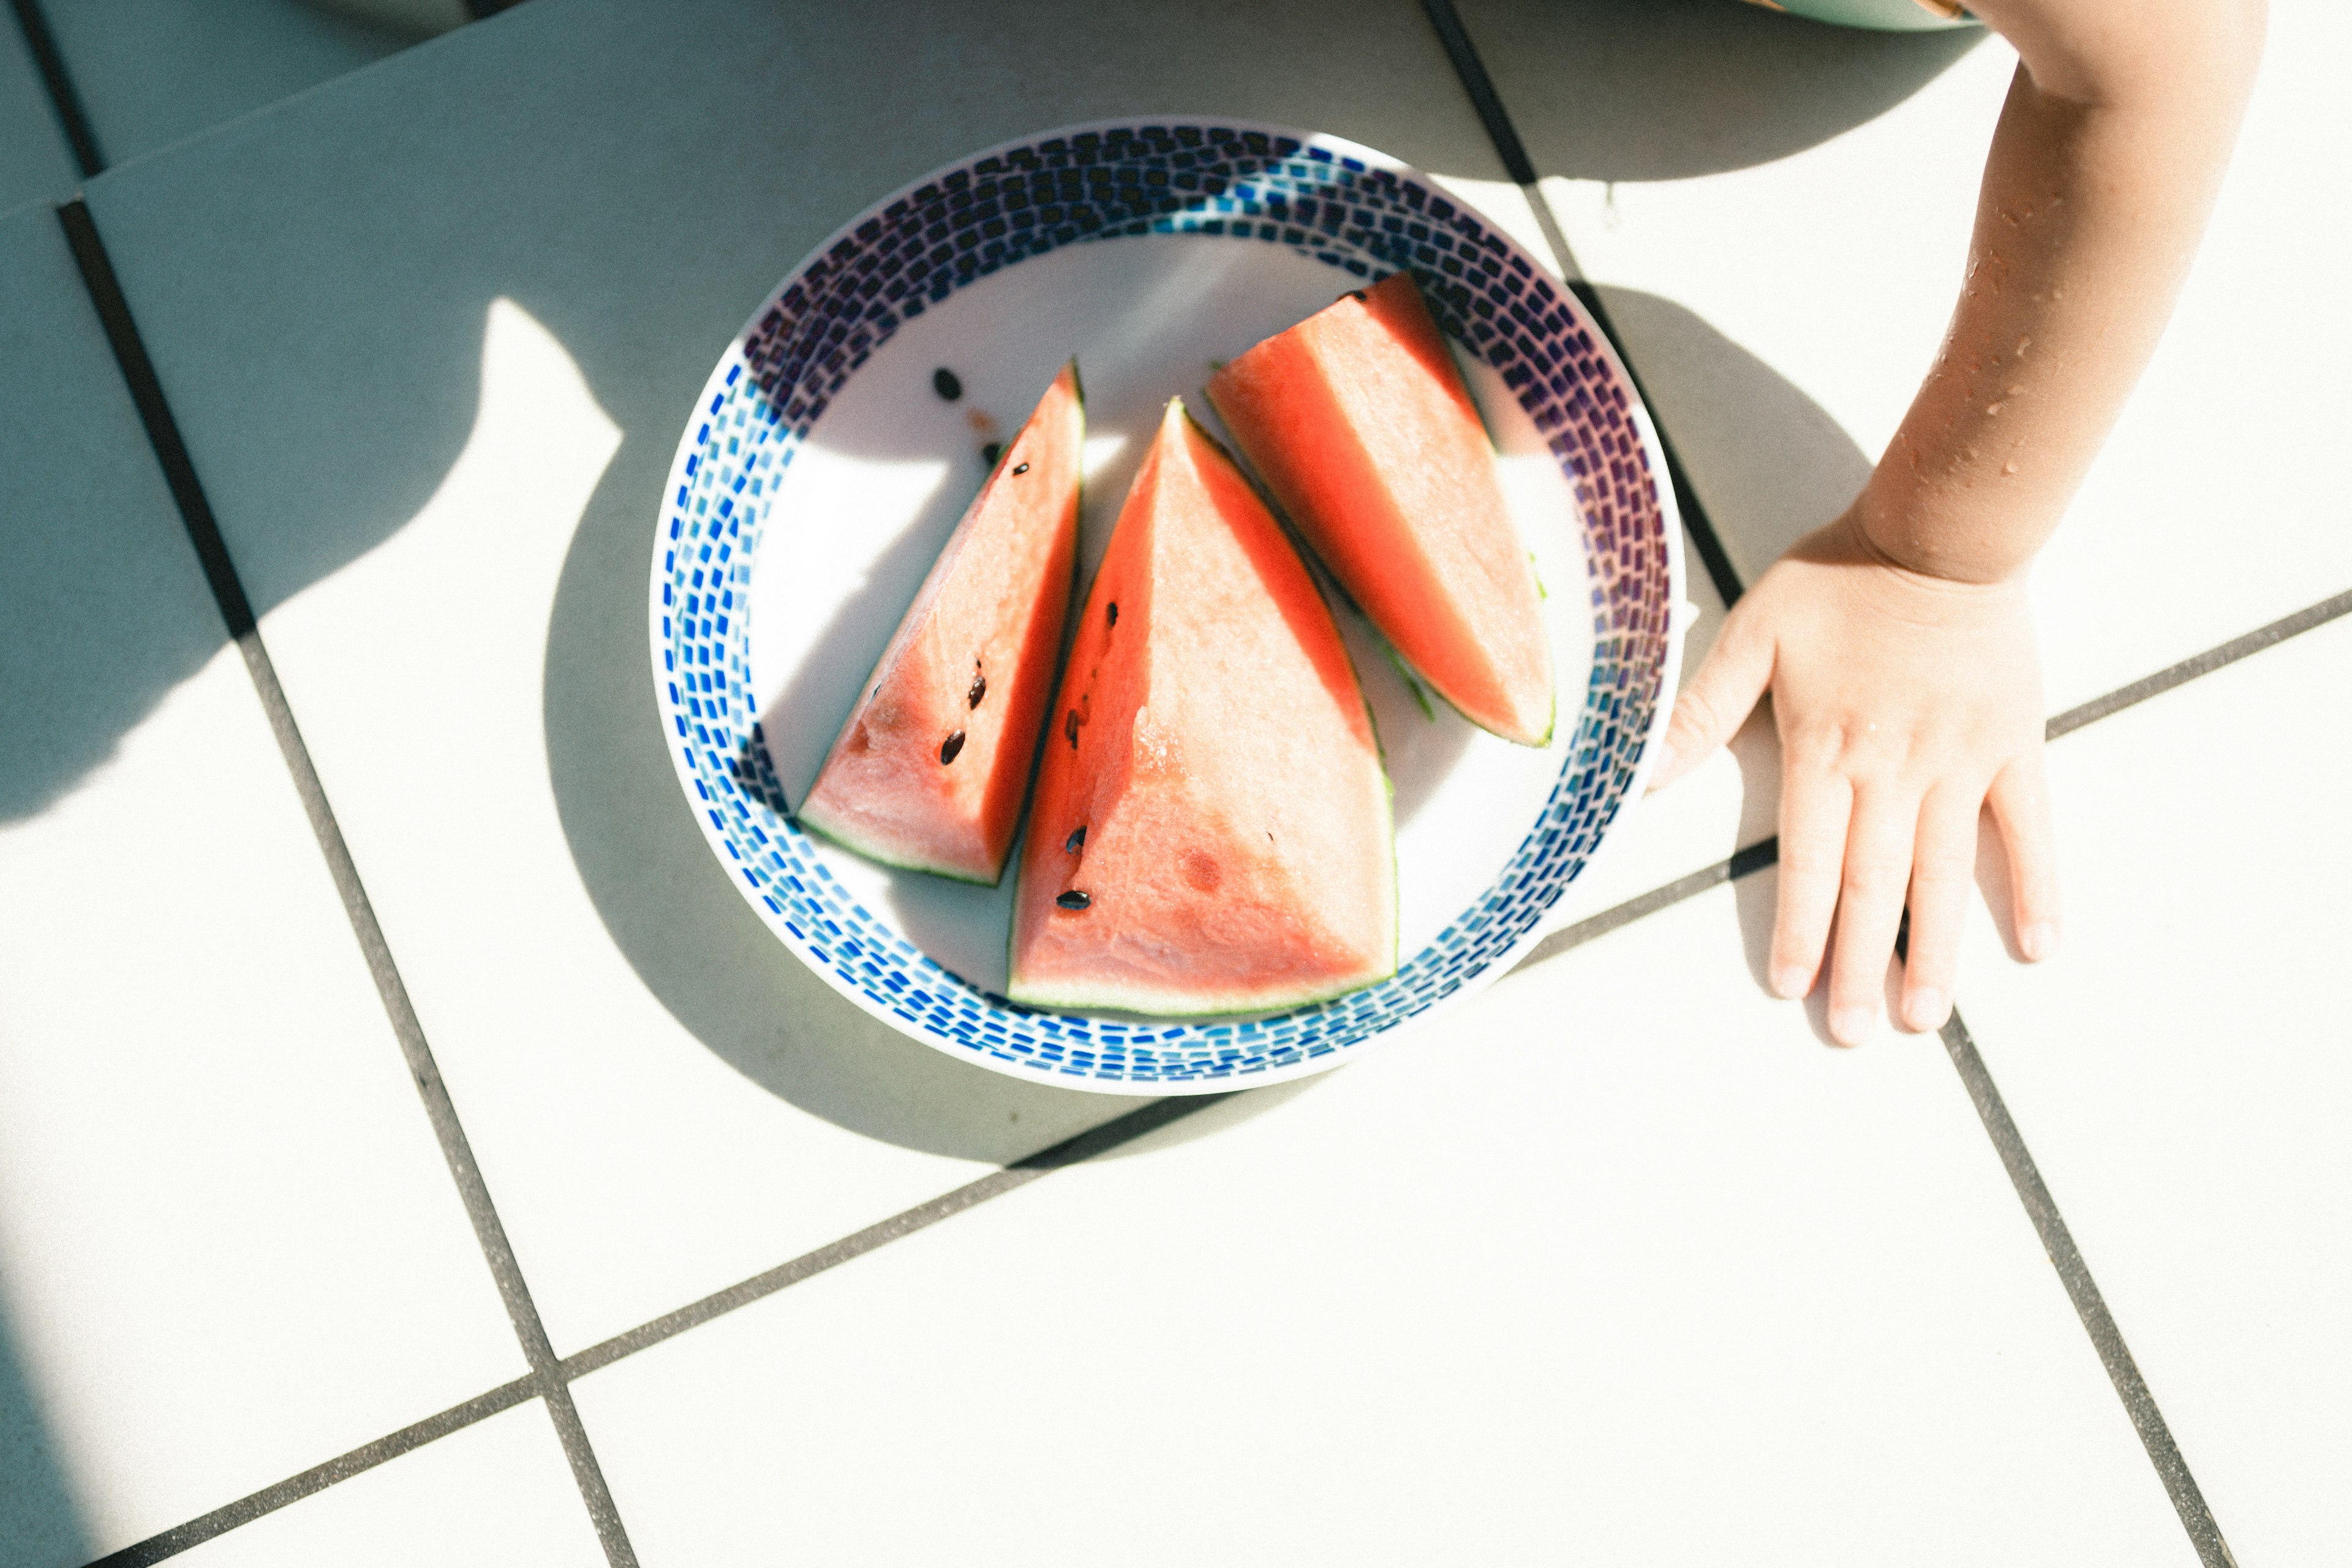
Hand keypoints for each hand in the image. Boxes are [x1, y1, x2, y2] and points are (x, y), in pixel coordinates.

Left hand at [1648, 510, 2058, 1043]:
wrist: (1941, 532)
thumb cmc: (1841, 577)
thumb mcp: (1754, 632)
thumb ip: (1702, 709)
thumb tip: (1647, 774)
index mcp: (1825, 748)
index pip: (1808, 861)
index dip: (1800, 929)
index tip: (1792, 986)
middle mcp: (1893, 770)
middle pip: (1873, 885)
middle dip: (1860, 964)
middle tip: (1852, 1034)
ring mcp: (1959, 762)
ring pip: (1945, 874)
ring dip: (1935, 950)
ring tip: (1923, 1017)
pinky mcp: (2015, 744)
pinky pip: (2029, 826)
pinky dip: (2037, 885)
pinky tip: (2034, 945)